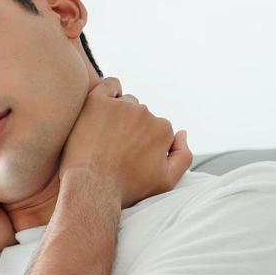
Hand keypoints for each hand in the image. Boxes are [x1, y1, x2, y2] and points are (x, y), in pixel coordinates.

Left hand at [55, 76, 191, 208]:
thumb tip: (182, 132)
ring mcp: (121, 106)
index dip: (142, 142)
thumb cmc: (126, 189)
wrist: (91, 189)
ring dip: (118, 114)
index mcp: (163, 129)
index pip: (156, 127)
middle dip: (130, 128)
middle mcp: (146, 113)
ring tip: (103, 137)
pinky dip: (109, 92)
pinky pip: (109, 85)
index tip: (128, 155)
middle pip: (141, 114)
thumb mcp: (166, 181)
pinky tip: (102, 108)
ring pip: (125, 103)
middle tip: (113, 148)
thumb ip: (184, 156)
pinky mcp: (97, 102)